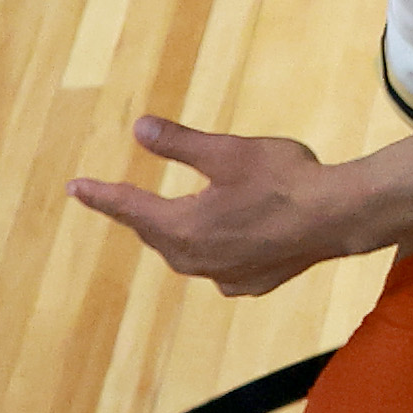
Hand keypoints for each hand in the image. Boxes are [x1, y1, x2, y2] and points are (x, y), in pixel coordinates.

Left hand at [69, 116, 357, 295]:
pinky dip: (211, 250)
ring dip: (174, 234)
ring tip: (169, 218)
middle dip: (140, 214)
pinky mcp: (251, 283)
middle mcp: (197, 260)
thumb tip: (138, 128)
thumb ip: (179, 143)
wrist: (336, 217)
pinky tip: (225, 239)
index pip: (131, 208)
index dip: (102, 195)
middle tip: (122, 199)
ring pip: (186, 253)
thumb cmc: (282, 177)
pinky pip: (217, 267)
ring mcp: (225, 277)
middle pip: (157, 235)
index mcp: (183, 227)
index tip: (76, 187)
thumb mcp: (227, 151)